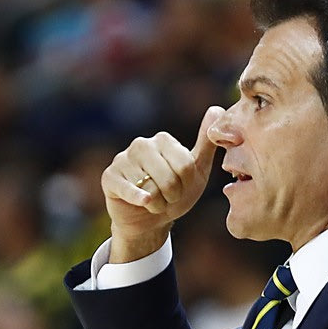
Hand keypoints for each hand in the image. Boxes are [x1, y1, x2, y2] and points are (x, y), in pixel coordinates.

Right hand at [102, 106, 223, 261]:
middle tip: (168, 198)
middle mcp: (141, 145)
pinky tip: (145, 202)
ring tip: (154, 202)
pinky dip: (138, 198)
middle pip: (168, 177)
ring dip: (158, 203)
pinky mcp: (110, 177)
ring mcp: (123, 160)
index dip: (186, 184)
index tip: (182, 188)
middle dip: (173, 195)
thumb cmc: (175, 193)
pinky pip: (127, 188)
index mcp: (162, 140)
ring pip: (149, 187)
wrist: (150, 220)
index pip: (184, 164)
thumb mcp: (196, 170)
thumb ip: (205, 142)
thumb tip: (217, 109)